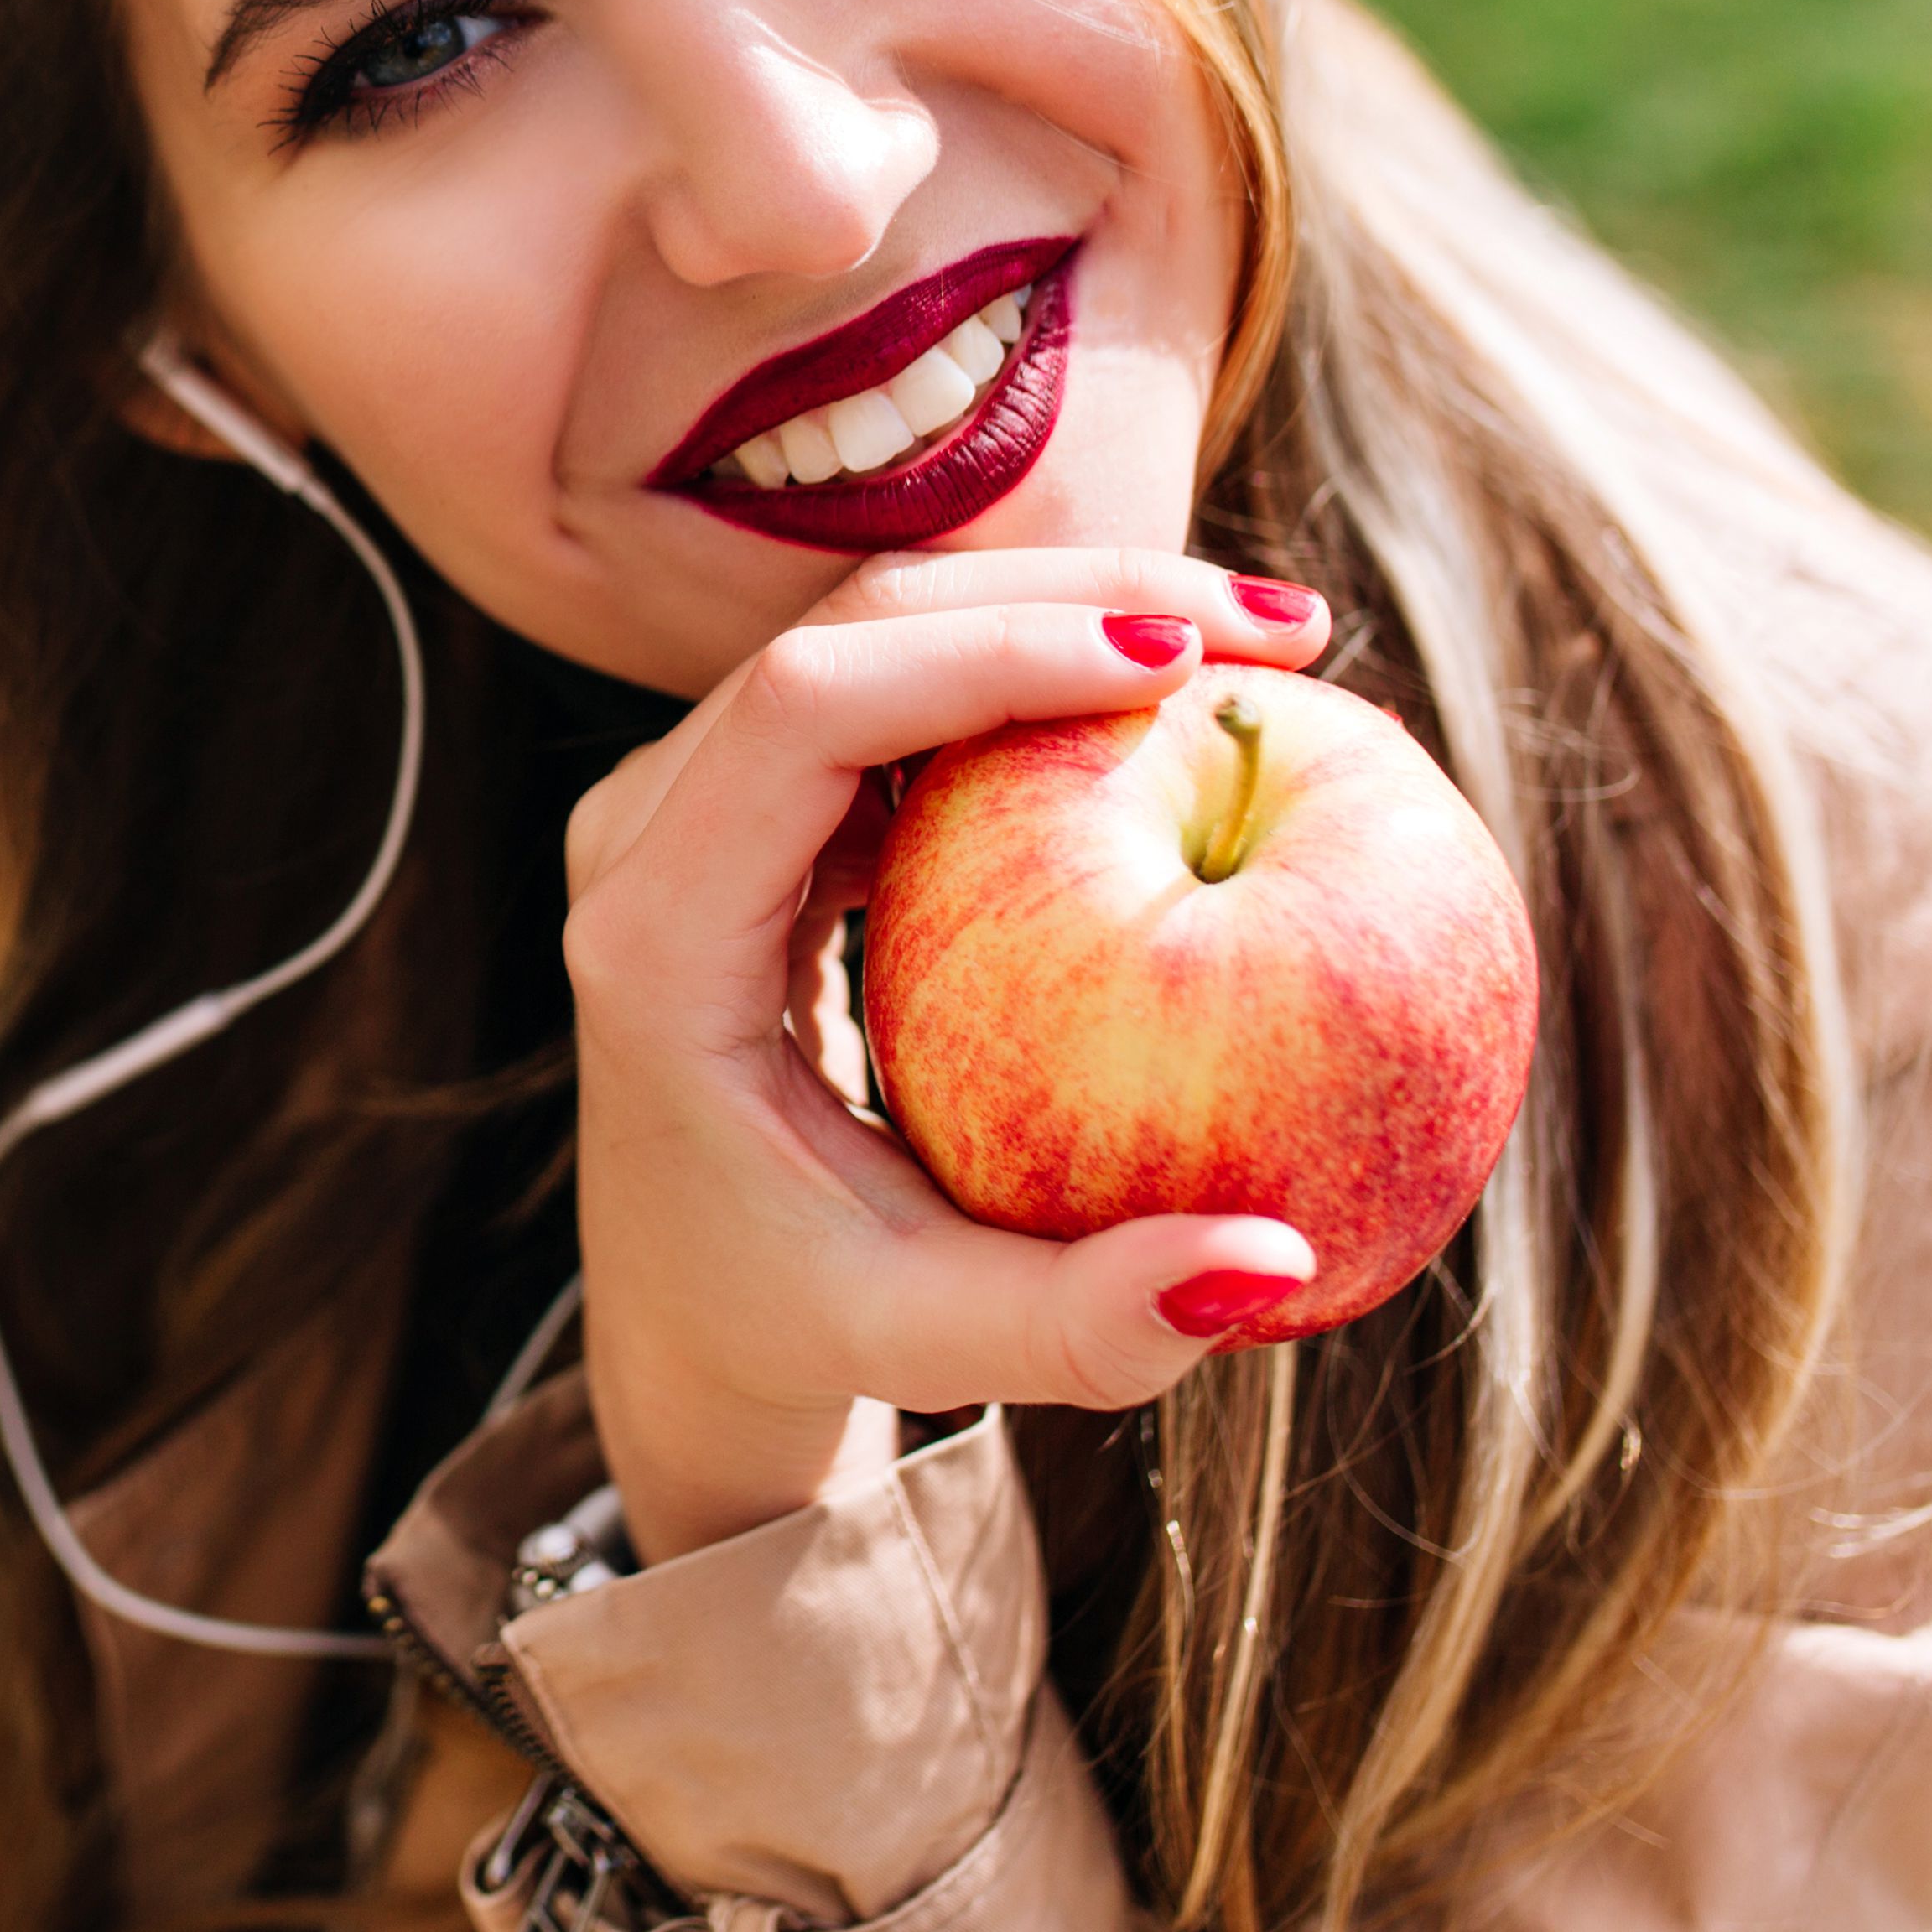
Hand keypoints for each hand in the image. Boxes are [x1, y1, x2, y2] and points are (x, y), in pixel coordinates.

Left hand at [563, 551, 1335, 1558]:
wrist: (678, 1300)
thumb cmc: (790, 1322)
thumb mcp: (924, 1338)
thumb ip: (1082, 1324)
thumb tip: (1274, 1261)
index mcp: (654, 942)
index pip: (806, 711)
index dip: (987, 652)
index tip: (1179, 660)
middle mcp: (645, 836)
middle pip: (852, 626)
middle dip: (1071, 593)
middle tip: (1287, 632)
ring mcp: (688, 800)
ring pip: (878, 626)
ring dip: (1068, 609)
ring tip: (1267, 643)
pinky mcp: (749, 797)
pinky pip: (897, 683)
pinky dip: (1040, 667)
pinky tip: (1190, 696)